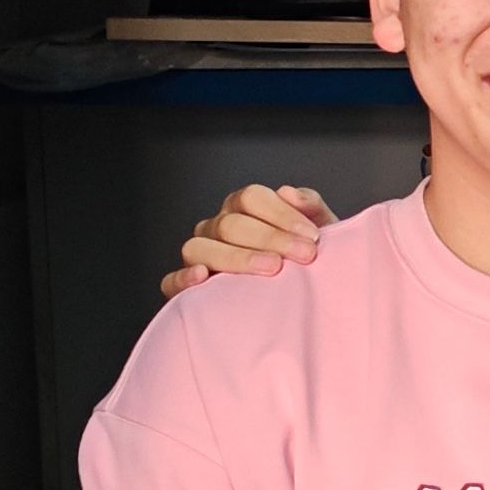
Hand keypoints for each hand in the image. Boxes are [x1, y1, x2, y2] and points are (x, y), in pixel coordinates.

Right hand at [163, 183, 332, 297]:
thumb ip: (310, 207)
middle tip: (304, 256)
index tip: (313, 236)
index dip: (282, 214)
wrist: (311, 296)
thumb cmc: (308, 261)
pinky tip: (203, 277)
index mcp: (244, 208)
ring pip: (199, 247)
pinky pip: (171, 280)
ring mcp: (200, 255)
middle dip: (271, 238)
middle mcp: (218, 227)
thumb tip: (290, 193)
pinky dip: (183, 278)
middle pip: (230, 224)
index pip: (251, 198)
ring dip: (237, 257)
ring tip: (271, 268)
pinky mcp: (187, 287)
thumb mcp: (318, 232)